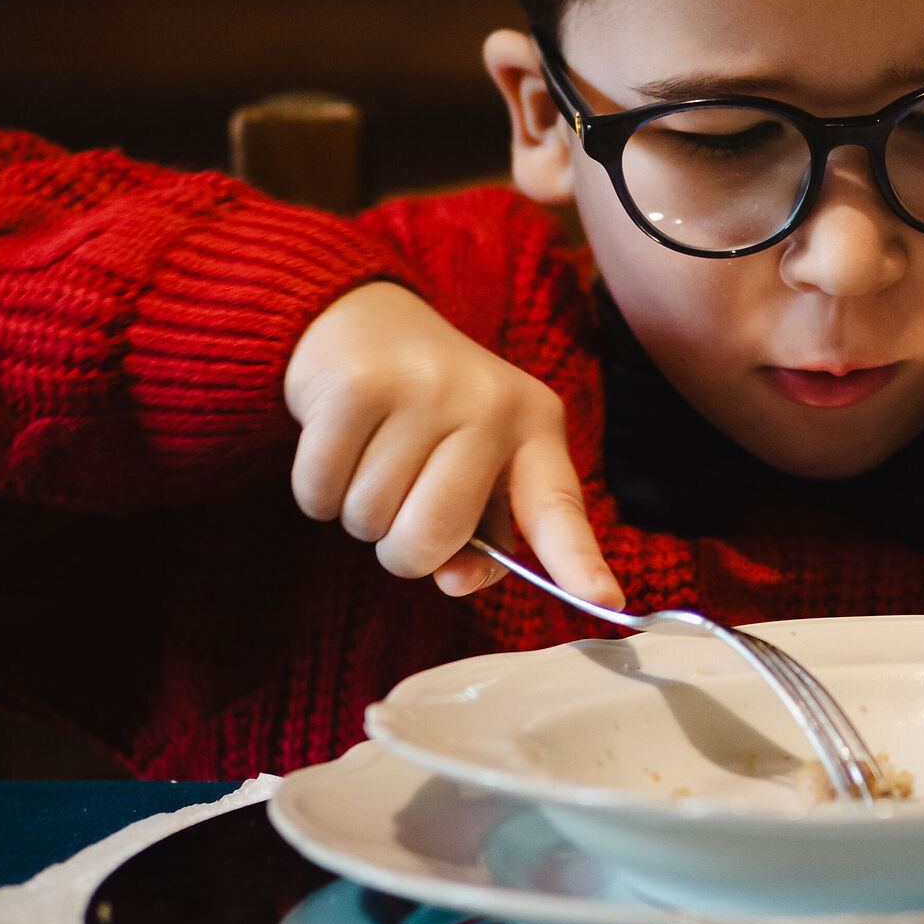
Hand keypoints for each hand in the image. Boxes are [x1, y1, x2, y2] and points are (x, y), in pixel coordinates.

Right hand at [284, 282, 621, 604]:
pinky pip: (319, 492)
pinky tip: (337, 446)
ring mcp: (423, 388)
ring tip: (372, 457)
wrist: (364, 321)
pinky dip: (316, 491)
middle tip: (402, 499)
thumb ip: (479, 534)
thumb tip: (454, 580)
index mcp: (535, 426)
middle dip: (403, 547)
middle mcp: (489, 403)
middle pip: (433, 537)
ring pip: (370, 521)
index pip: (559, 507)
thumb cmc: (430, 414)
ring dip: (357, 512)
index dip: (579, 562)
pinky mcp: (355, 385)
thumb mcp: (476, 463)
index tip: (607, 602)